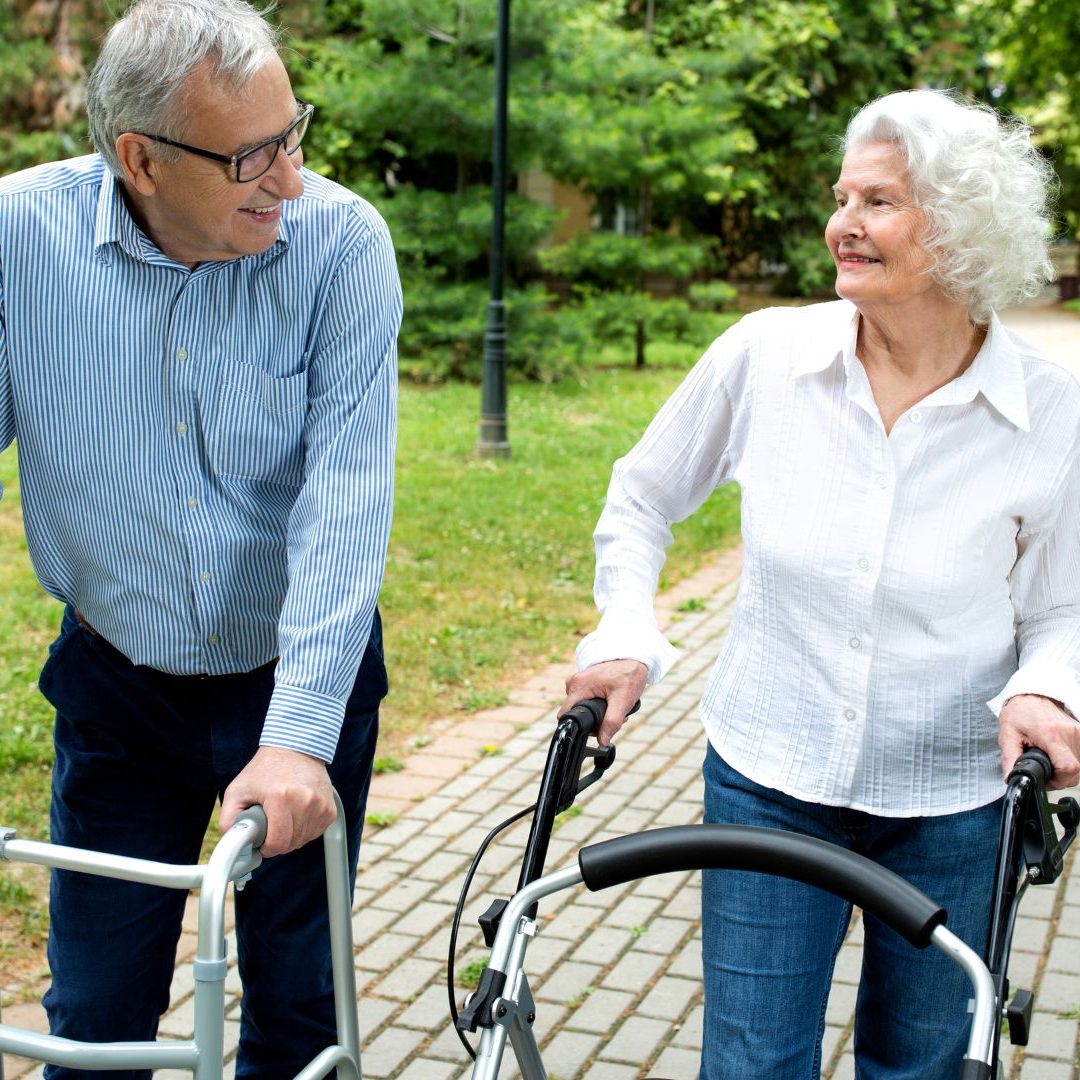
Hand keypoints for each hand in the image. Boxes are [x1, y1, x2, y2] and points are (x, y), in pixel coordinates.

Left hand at [220, 746, 336, 856]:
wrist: (295, 749)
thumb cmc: (265, 770)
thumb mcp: (237, 791)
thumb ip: (228, 821)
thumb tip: (235, 845)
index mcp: (281, 797)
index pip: (278, 843)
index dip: (266, 847)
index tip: (261, 840)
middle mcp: (306, 800)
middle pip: (291, 843)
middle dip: (277, 840)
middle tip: (270, 823)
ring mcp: (321, 804)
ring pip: (304, 840)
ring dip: (292, 835)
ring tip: (284, 815)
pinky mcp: (330, 808)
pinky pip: (315, 832)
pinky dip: (304, 829)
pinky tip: (297, 813)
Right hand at [561, 659, 647, 746]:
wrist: (635, 659)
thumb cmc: (629, 675)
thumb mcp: (622, 701)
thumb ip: (611, 722)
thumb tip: (602, 741)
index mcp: (578, 686)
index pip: (566, 715)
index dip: (579, 726)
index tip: (597, 727)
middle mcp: (574, 682)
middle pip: (577, 713)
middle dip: (595, 720)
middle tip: (615, 715)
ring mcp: (579, 681)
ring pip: (583, 707)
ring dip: (599, 712)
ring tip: (616, 706)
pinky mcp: (585, 681)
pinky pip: (587, 699)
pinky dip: (599, 703)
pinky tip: (612, 700)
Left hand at [998, 694, 1079, 788]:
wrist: (1032, 694)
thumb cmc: (1019, 712)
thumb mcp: (1007, 735)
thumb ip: (1010, 758)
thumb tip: (1011, 778)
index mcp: (1050, 734)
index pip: (1068, 767)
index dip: (1058, 780)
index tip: (1046, 779)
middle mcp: (1069, 733)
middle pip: (1076, 771)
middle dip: (1060, 778)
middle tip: (1044, 770)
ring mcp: (1078, 732)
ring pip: (1079, 765)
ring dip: (1064, 769)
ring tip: (1047, 759)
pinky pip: (1079, 755)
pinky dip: (1068, 760)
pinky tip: (1055, 754)